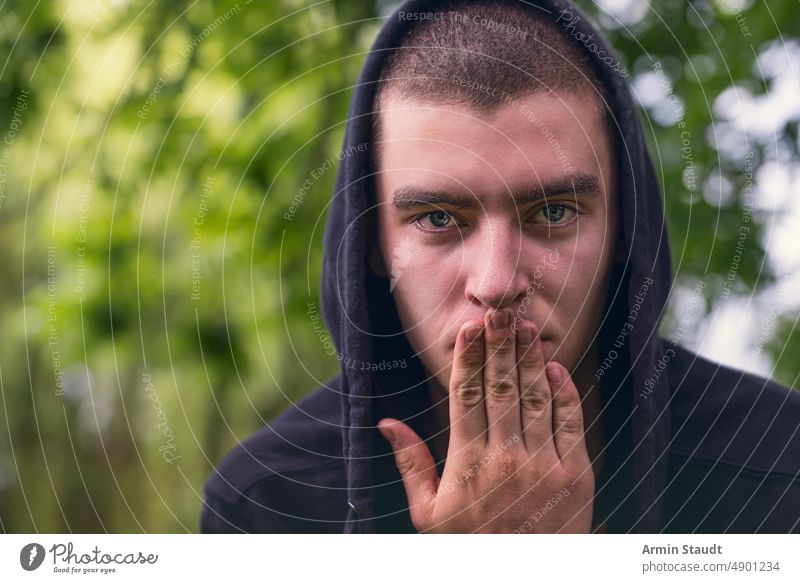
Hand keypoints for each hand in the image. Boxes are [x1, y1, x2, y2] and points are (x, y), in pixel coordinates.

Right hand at [377, 307, 594, 532]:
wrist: (523, 580)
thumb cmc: (471, 547)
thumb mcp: (428, 513)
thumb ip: (410, 463)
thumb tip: (387, 422)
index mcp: (467, 463)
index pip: (465, 396)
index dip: (467, 358)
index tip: (469, 329)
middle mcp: (505, 458)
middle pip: (500, 388)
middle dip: (499, 346)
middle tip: (499, 313)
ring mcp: (543, 465)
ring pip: (536, 398)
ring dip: (530, 360)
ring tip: (525, 327)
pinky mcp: (576, 476)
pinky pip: (571, 424)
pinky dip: (566, 393)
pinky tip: (556, 368)